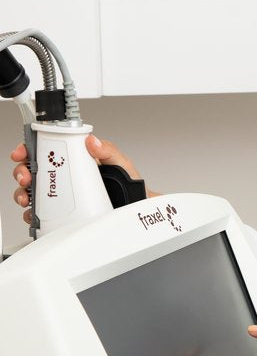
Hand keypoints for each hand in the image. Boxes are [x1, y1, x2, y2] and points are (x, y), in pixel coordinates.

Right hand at [10, 135, 155, 222]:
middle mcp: (65, 176)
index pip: (47, 150)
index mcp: (76, 159)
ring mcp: (62, 194)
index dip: (29, 149)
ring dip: (23, 193)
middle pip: (33, 169)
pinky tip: (35, 214)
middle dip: (22, 172)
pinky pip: (40, 213)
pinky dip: (32, 214)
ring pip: (32, 191)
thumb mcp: (121, 163)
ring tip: (29, 198)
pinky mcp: (62, 212)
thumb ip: (108, 150)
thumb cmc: (128, 184)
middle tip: (27, 178)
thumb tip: (93, 141)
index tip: (23, 152)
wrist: (135, 207)